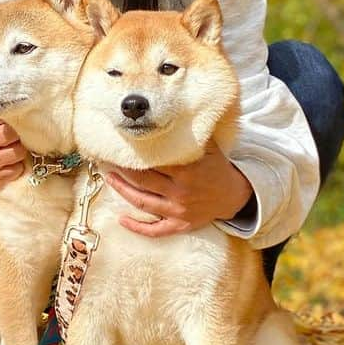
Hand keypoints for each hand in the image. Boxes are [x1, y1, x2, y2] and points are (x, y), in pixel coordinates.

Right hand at [0, 109, 24, 191]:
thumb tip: (11, 99)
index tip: (18, 117)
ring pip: (19, 152)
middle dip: (18, 133)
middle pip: (14, 134)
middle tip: (16, 134)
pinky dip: (17, 165)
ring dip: (19, 149)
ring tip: (13, 146)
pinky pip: (17, 169)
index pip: (5, 115)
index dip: (14, 116)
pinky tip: (10, 160)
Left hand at [105, 142, 252, 237]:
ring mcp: (179, 211)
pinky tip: (121, 220)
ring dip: (123, 191)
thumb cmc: (218, 169)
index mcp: (186, 171)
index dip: (135, 153)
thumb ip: (191, 134)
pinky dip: (137, 228)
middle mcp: (180, 192)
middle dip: (123, 170)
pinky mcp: (180, 225)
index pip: (154, 160)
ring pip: (143, 203)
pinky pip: (155, 230)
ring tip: (109, 178)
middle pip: (143, 180)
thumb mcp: (209, 147)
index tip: (122, 143)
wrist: (235, 196)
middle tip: (109, 159)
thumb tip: (175, 114)